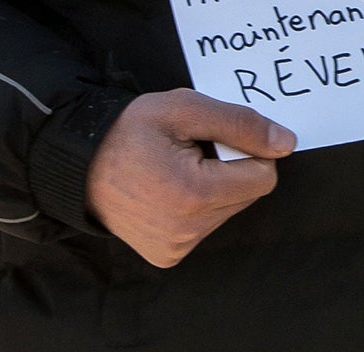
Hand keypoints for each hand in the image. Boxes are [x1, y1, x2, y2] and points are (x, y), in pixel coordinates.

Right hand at [85, 90, 295, 267]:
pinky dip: (198, 205)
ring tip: (175, 169)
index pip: (264, 176)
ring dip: (214, 186)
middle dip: (230, 168)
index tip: (213, 138)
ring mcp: (175, 248)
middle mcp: (186, 231)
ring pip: (229, 210)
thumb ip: (241, 124)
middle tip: (190, 152)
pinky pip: (207, 225)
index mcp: (193, 195)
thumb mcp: (185, 108)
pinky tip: (168, 189)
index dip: (247, 150)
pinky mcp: (167, 256)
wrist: (77, 164)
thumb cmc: (129, 130)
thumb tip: (286, 143)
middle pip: (248, 194)